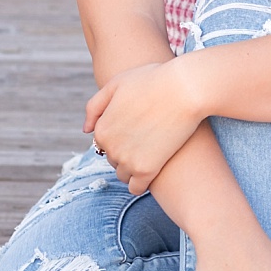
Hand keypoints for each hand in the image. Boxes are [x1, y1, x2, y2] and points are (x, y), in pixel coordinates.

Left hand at [84, 61, 200, 193]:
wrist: (184, 89)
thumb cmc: (152, 81)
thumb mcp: (115, 85)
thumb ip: (95, 107)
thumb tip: (86, 130)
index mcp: (101, 129)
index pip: (103, 144)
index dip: (120, 138)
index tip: (136, 131)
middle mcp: (109, 147)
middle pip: (113, 160)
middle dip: (126, 153)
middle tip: (148, 140)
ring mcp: (127, 160)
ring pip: (124, 175)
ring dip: (133, 169)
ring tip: (152, 155)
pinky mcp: (146, 170)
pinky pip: (136, 188)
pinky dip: (142, 183)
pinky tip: (154, 172)